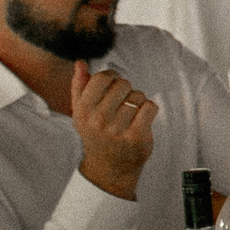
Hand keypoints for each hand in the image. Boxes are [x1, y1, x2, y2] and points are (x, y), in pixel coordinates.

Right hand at [72, 61, 155, 198]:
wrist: (110, 167)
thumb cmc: (96, 133)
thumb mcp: (81, 112)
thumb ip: (79, 86)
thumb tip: (80, 63)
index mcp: (82, 110)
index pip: (102, 78)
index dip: (112, 76)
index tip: (114, 85)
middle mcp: (98, 119)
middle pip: (123, 84)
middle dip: (127, 90)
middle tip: (123, 103)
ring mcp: (118, 129)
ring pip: (138, 96)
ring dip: (139, 101)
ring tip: (130, 114)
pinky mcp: (137, 136)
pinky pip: (150, 107)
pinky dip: (150, 109)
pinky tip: (142, 119)